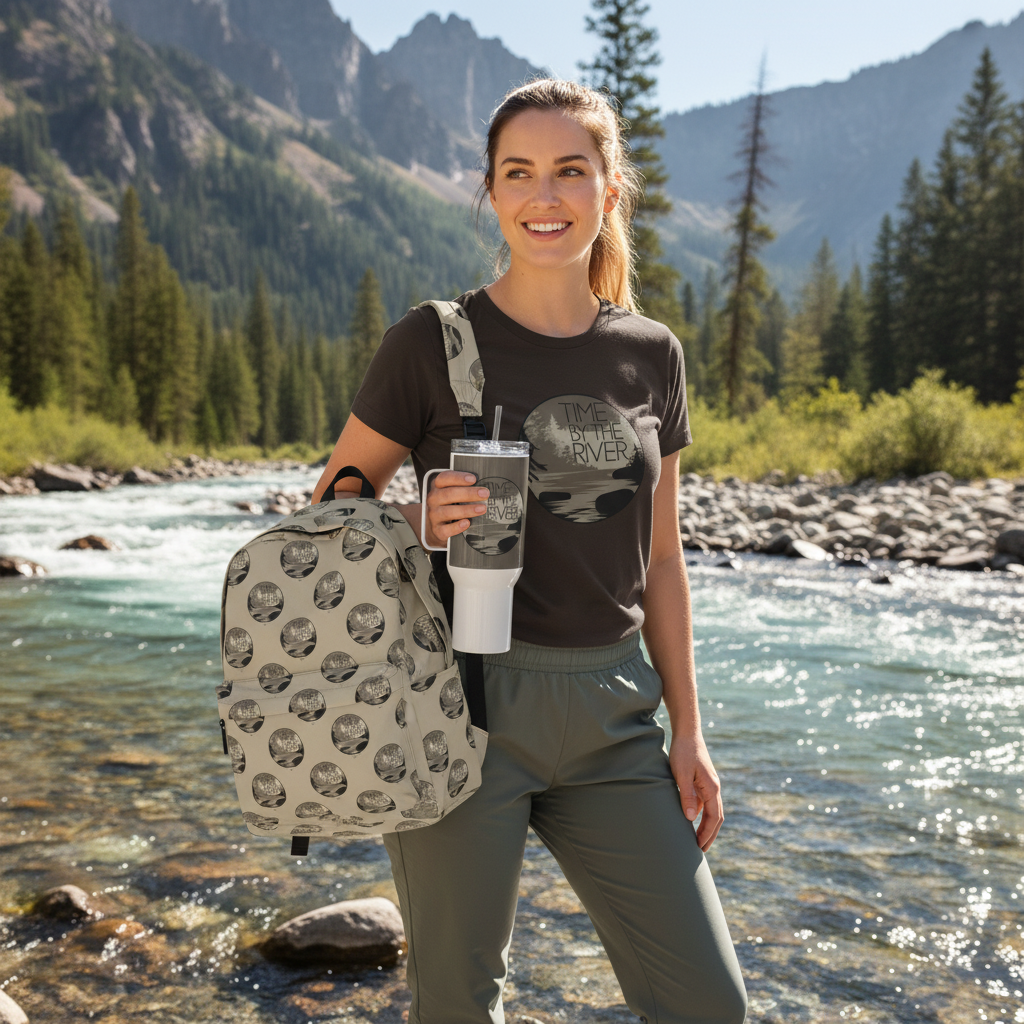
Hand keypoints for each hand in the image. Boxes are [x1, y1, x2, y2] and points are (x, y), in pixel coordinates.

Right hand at [424, 471, 489, 547]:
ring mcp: (434, 515)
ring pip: (448, 512)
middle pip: (449, 494)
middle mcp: (433, 499)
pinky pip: (446, 529)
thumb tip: (482, 487)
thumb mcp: (453, 492)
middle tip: (484, 494)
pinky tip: (467, 523)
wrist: (438, 525)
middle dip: (469, 493)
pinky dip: (457, 527)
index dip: (459, 478)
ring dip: (467, 510)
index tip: (473, 479)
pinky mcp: (437, 529)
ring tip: (482, 509)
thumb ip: (464, 487)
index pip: (444, 478)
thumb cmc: (450, 504)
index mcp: (437, 486)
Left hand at [668, 731, 723, 851]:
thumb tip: (691, 818)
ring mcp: (709, 785)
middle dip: (709, 835)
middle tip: (700, 851)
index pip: (714, 818)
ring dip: (706, 826)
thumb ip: (687, 795)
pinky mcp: (702, 782)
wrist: (687, 733)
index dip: (707, 834)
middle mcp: (713, 788)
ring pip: (711, 811)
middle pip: (716, 818)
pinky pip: (705, 804)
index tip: (699, 848)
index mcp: (712, 788)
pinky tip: (691, 821)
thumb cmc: (683, 752)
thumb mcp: (681, 774)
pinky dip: (701, 816)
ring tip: (696, 840)